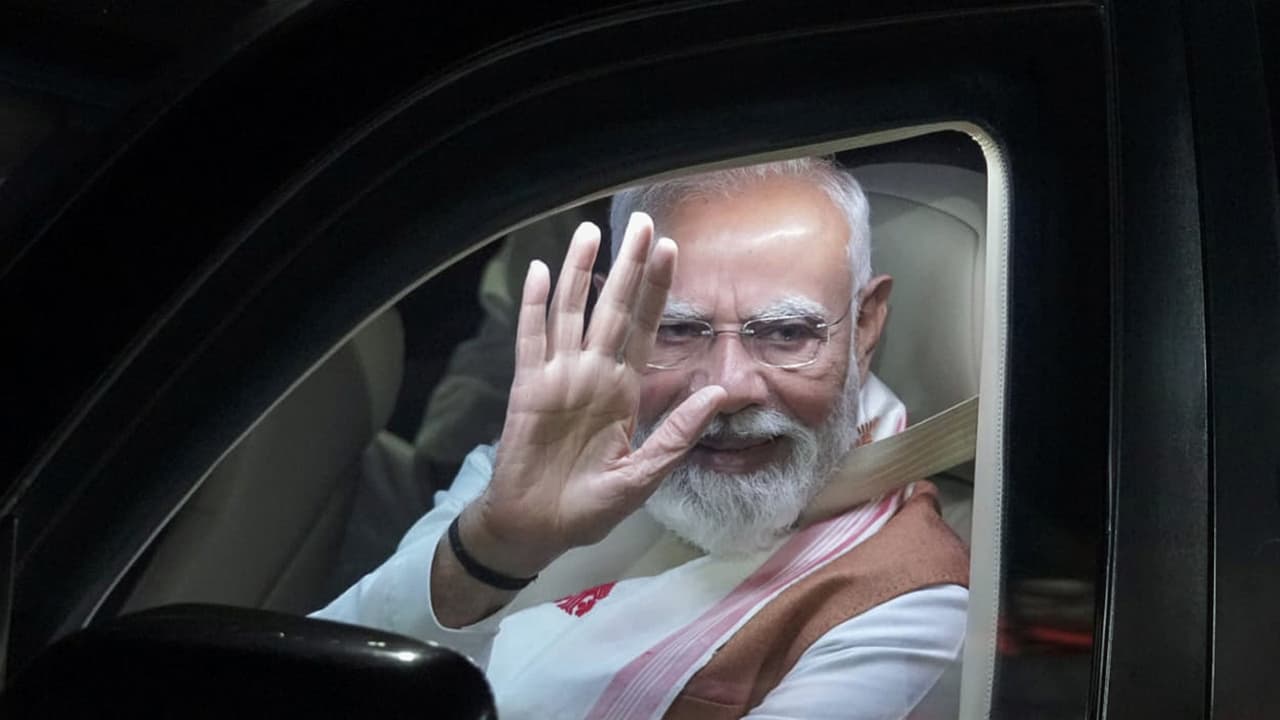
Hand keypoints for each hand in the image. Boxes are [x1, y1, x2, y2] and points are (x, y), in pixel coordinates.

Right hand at [459, 213, 725, 576]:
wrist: (538, 528)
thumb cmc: (589, 505)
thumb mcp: (644, 474)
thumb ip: (677, 433)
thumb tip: (719, 393)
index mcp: (623, 390)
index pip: (644, 328)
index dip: (657, 290)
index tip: (673, 250)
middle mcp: (593, 374)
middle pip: (613, 307)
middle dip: (629, 266)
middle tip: (643, 223)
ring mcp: (559, 377)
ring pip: (571, 312)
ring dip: (581, 272)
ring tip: (590, 232)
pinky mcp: (529, 389)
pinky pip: (533, 340)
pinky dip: (536, 306)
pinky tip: (543, 273)